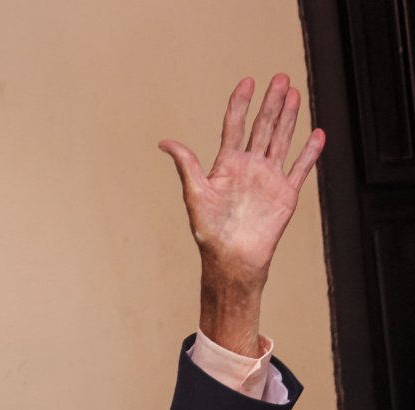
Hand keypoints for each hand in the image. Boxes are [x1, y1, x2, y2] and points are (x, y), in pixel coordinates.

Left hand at [159, 74, 323, 355]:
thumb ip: (186, 165)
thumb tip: (164, 142)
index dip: (240, 104)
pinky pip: (301, 168)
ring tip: (295, 94)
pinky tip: (317, 133)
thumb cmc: (209, 230)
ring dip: (289, 118)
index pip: (234, 126)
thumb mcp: (194, 193)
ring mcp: (269, 178)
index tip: (247, 82)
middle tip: (281, 78)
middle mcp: (249, 167)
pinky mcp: (286, 193)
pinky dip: (310, 151)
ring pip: (282, 140)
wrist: (232, 258)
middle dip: (271, 102)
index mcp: (227, 165)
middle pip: (262, 127)